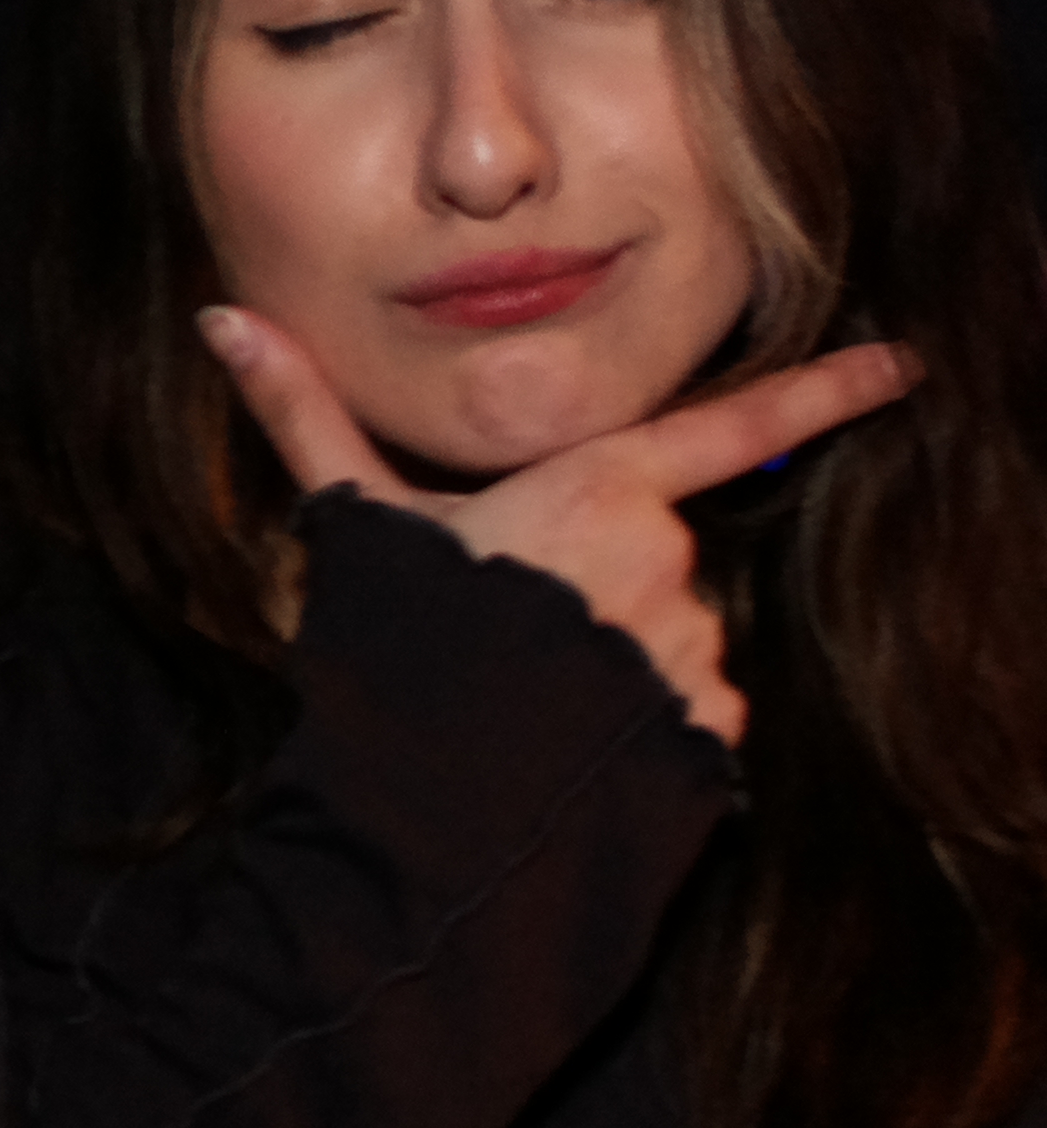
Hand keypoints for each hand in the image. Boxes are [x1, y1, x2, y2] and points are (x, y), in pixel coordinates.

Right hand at [200, 303, 919, 751]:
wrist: (432, 812)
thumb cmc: (389, 648)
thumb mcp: (350, 523)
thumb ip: (303, 414)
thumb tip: (223, 315)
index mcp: (597, 491)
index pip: (733, 429)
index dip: (826, 391)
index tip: (904, 364)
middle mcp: (667, 563)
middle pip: (656, 549)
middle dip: (597, 576)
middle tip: (508, 624)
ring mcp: (695, 654)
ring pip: (671, 633)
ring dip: (616, 653)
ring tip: (527, 695)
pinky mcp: (710, 736)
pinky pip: (688, 708)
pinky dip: (642, 719)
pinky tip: (571, 742)